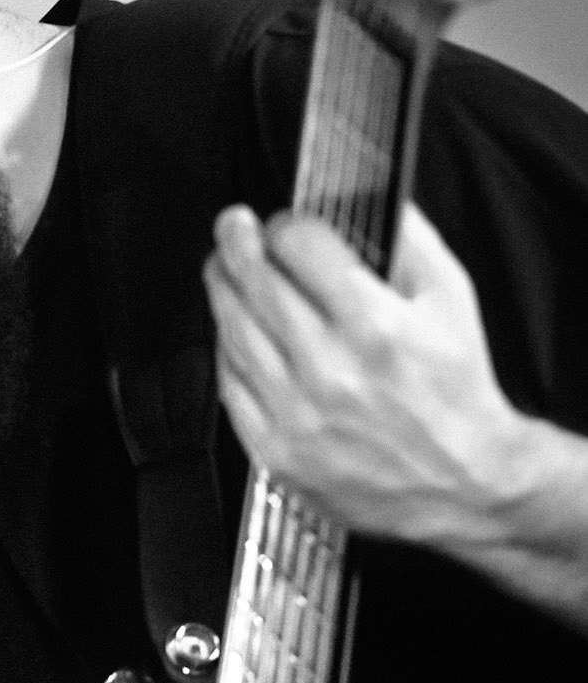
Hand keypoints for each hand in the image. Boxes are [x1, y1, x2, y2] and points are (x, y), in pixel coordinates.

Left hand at [204, 201, 529, 548]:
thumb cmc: (456, 393)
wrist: (461, 482)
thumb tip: (369, 201)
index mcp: (373, 325)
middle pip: (255, 283)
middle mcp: (329, 369)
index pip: (299, 247)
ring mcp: (296, 413)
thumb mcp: (452, 299)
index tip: (283, 225)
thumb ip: (410, 240)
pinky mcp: (275, 450)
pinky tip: (232, 332)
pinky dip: (227, 351)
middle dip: (236, 242)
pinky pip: (230, 386)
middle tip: (232, 227)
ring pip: (233, 332)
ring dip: (222, 291)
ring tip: (223, 271)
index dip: (285, 225)